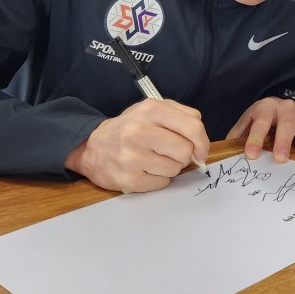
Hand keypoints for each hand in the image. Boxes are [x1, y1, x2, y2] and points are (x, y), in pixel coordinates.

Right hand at [64, 98, 209, 193]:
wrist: (92, 148)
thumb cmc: (130, 128)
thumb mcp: (152, 110)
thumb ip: (182, 117)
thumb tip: (201, 144)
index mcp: (150, 110)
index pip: (192, 126)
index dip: (202, 142)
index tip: (201, 151)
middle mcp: (139, 131)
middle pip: (185, 151)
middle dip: (184, 155)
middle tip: (170, 153)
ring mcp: (132, 157)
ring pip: (175, 169)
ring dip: (170, 167)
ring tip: (153, 160)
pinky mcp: (129, 180)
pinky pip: (162, 183)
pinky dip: (158, 179)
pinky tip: (145, 170)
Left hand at [226, 97, 294, 162]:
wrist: (278, 103)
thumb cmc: (261, 118)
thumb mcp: (247, 122)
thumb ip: (238, 135)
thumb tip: (226, 153)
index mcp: (264, 108)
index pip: (260, 124)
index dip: (255, 139)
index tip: (251, 155)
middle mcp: (283, 106)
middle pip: (284, 124)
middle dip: (282, 142)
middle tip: (280, 159)